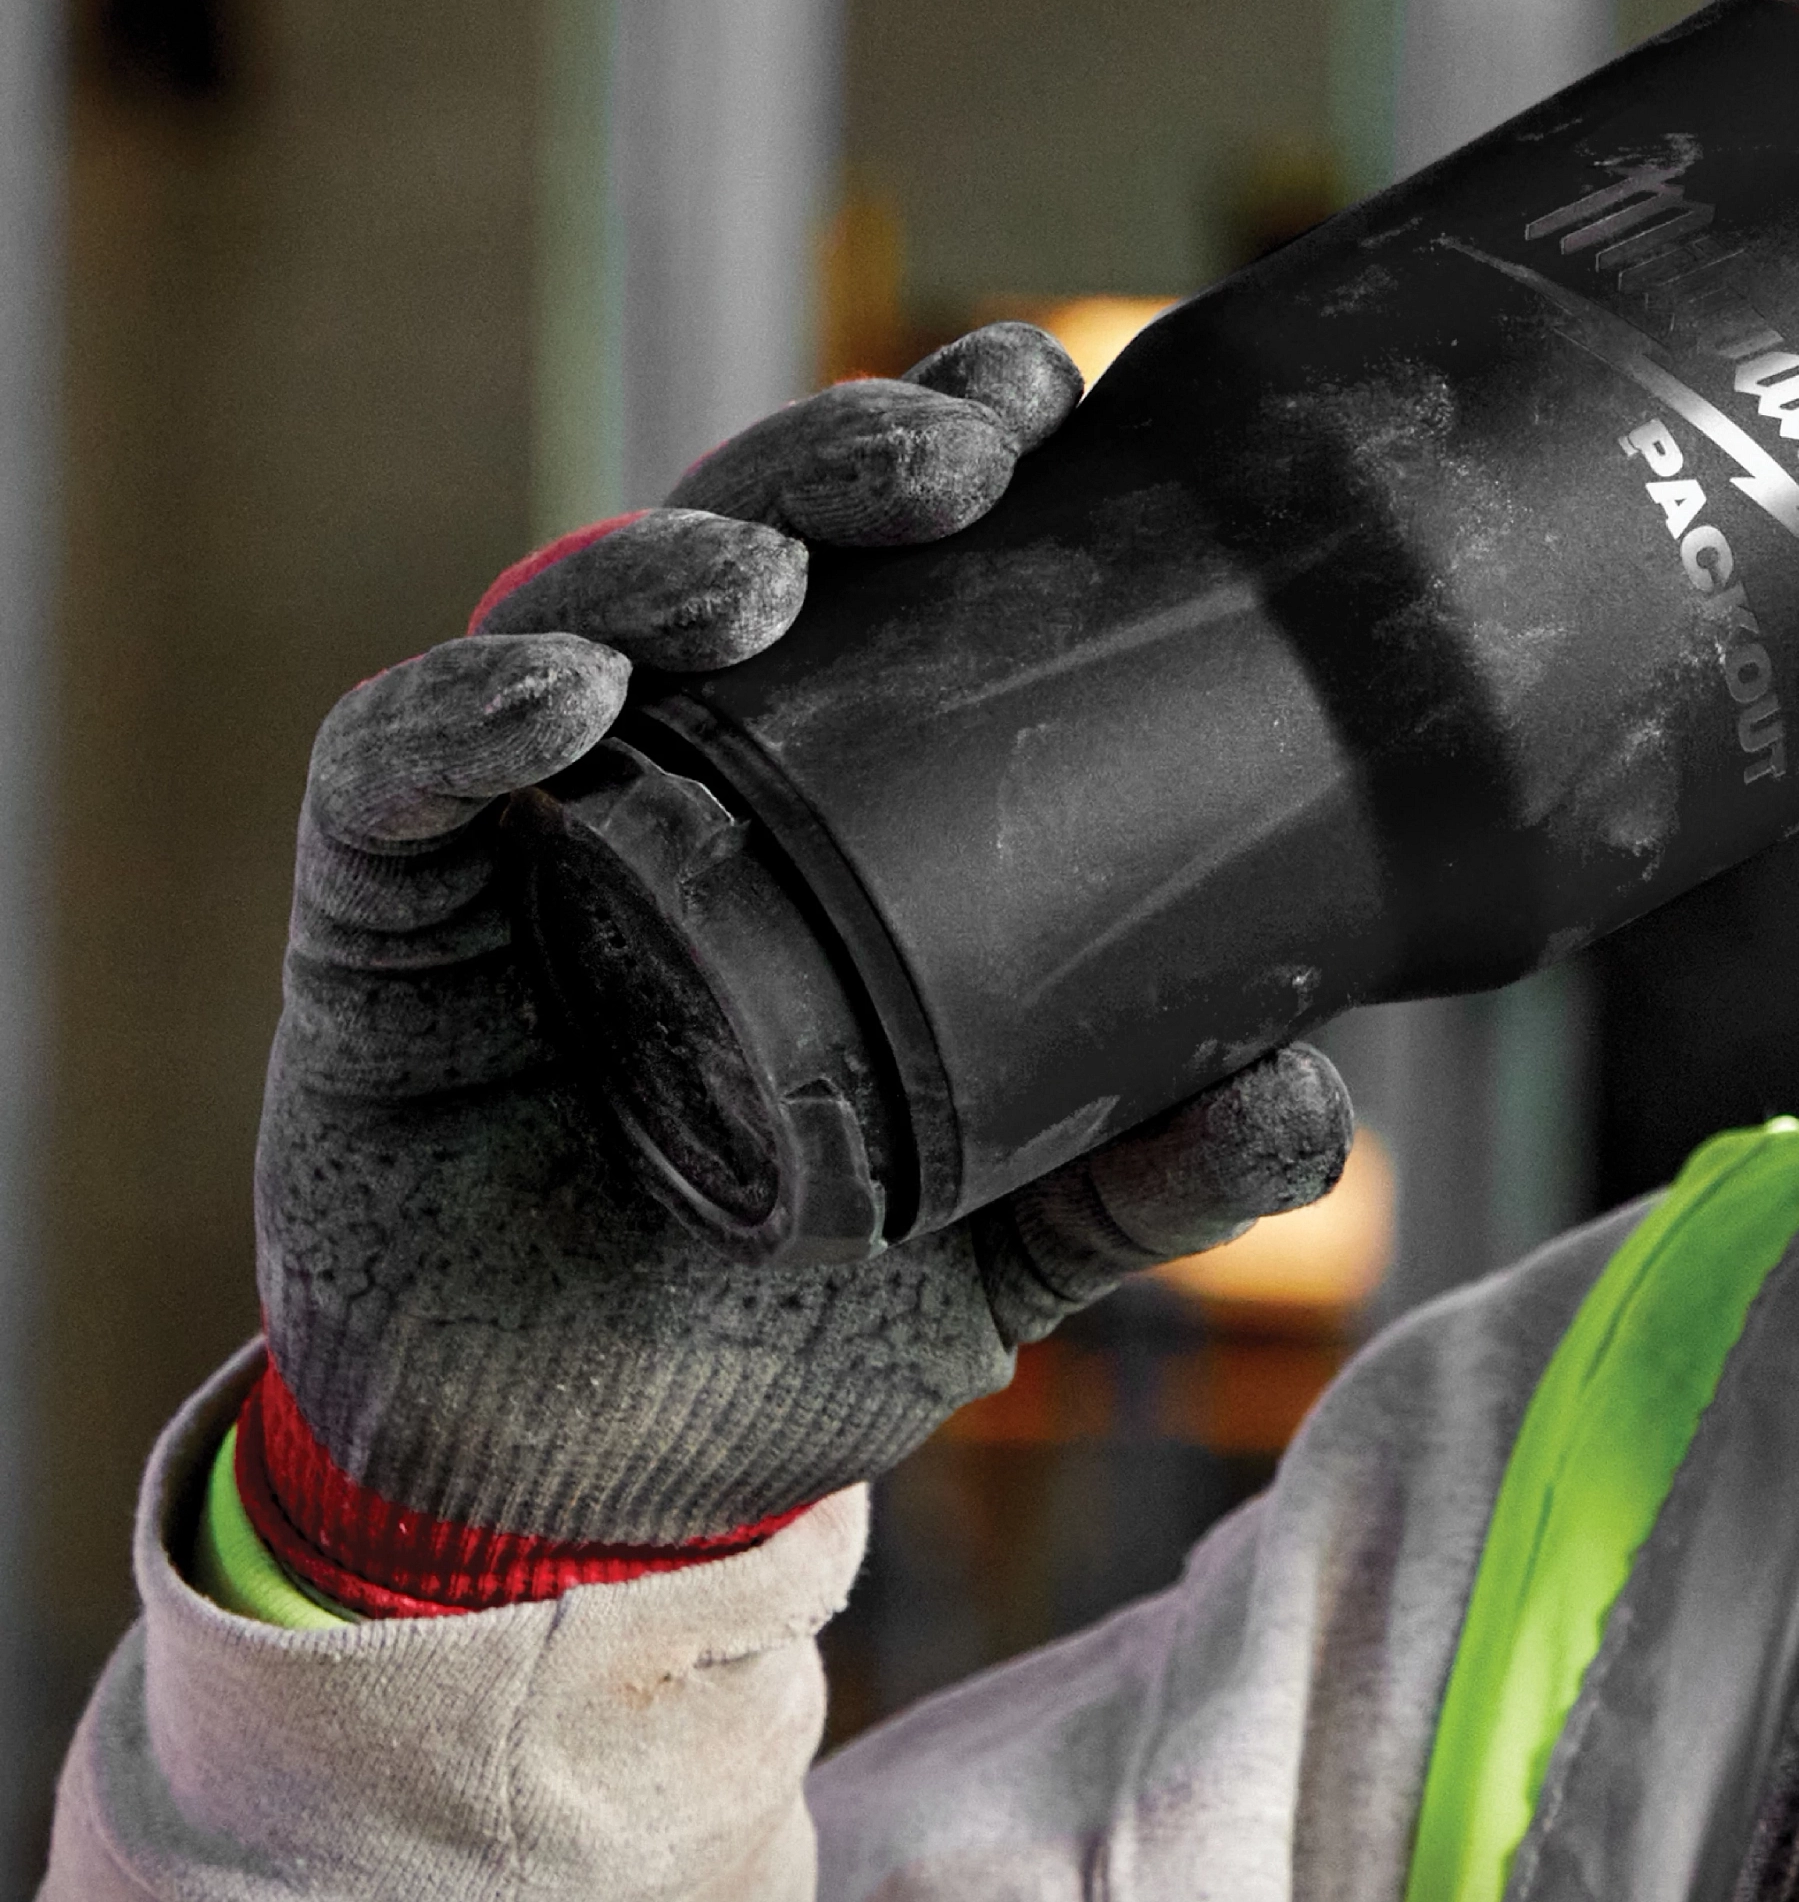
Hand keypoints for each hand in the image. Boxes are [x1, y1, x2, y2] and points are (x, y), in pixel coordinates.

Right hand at [251, 325, 1354, 1559]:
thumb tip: (1319, 1093)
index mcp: (805, 829)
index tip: (1051, 391)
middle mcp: (661, 803)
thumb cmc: (775, 1342)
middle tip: (964, 446)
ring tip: (767, 572)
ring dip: (659, 566)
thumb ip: (1142, 1174)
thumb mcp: (999, 1252)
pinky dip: (463, 720)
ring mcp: (511, 858)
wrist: (580, 1510)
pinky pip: (389, 785)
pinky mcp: (375, 941)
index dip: (938, 470)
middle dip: (832, 470)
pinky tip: (562, 695)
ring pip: (560, 628)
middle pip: (727, 564)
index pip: (870, 601)